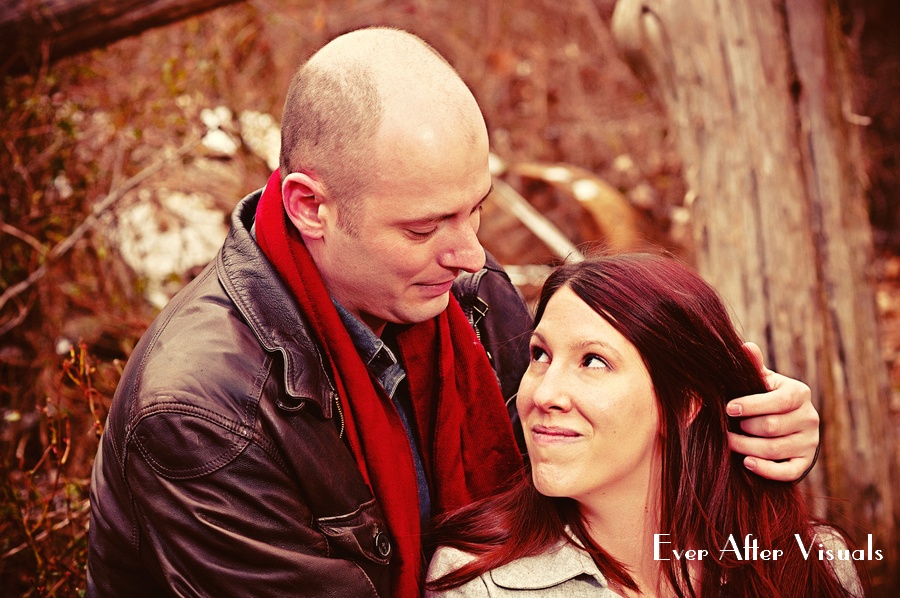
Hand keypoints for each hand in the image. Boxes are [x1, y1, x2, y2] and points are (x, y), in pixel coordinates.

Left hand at [726, 342, 819, 480]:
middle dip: (744, 428)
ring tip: (729, 442)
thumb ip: (754, 366)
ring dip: (747, 448)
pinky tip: (747, 462)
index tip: (728, 408)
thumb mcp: (762, 381)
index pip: (778, 401)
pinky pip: (788, 472)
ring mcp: (810, 442)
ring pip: (775, 450)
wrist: (786, 423)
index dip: (751, 405)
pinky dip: (766, 469)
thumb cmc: (766, 398)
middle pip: (772, 427)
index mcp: (799, 393)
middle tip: (725, 428)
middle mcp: (810, 417)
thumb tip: (746, 347)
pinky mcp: (806, 462)